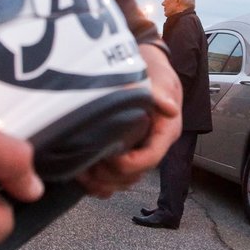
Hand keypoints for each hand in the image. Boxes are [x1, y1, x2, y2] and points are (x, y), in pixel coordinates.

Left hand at [76, 43, 181, 196]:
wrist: (146, 65)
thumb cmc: (153, 71)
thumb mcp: (160, 77)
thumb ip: (162, 91)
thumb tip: (169, 107)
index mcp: (165, 132)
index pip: (151, 158)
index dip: (130, 164)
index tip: (109, 156)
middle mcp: (153, 146)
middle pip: (135, 176)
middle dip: (111, 176)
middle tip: (88, 166)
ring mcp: (139, 151)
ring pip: (124, 182)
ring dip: (102, 183)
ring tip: (80, 173)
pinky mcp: (125, 152)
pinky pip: (114, 179)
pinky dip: (99, 184)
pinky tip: (82, 176)